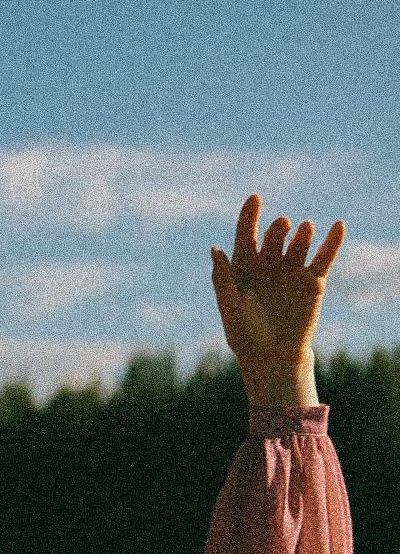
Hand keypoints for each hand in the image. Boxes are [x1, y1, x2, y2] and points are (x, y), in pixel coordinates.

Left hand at [211, 194, 344, 407]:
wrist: (272, 355)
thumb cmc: (244, 332)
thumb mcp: (230, 306)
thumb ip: (222, 278)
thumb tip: (215, 249)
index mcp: (245, 264)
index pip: (246, 233)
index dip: (249, 215)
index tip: (255, 198)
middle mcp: (269, 262)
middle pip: (274, 237)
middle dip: (277, 230)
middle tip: (281, 226)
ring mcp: (292, 269)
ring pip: (298, 244)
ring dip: (301, 234)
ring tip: (304, 227)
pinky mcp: (313, 280)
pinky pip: (324, 257)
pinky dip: (332, 242)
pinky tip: (339, 226)